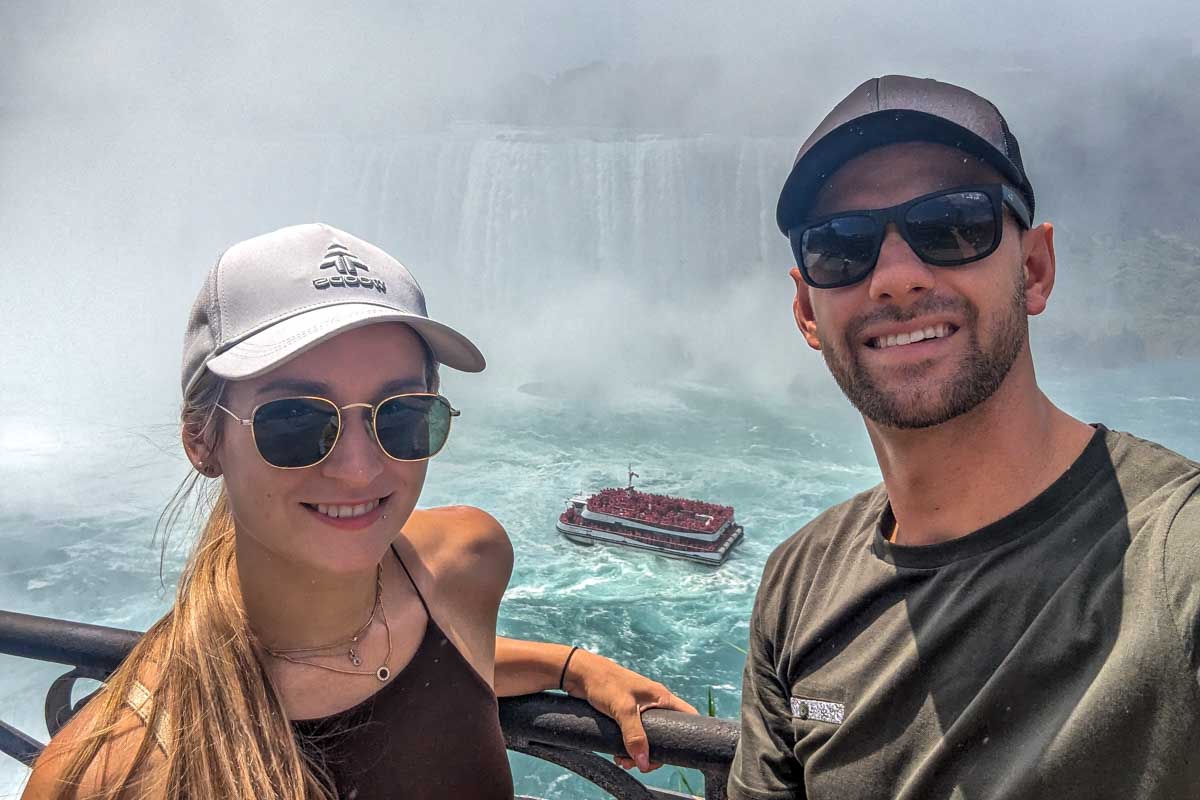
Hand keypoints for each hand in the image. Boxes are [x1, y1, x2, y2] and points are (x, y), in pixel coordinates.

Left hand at [562, 649, 697, 772]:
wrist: (579, 673)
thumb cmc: (604, 683)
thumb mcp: (622, 710)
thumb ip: (634, 736)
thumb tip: (644, 763)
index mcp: (661, 696)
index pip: (688, 715)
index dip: (690, 735)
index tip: (677, 755)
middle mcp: (654, 703)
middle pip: (666, 734)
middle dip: (654, 753)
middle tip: (640, 764)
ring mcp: (640, 709)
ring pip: (648, 737)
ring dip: (638, 753)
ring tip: (623, 761)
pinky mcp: (626, 714)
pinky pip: (634, 736)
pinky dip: (629, 747)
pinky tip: (618, 755)